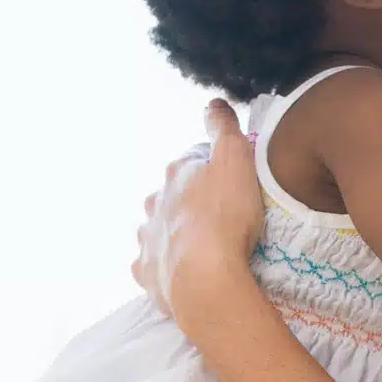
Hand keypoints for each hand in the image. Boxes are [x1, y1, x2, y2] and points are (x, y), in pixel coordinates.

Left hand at [133, 99, 265, 319]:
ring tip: (202, 248)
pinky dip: (165, 265)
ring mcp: (147, 240)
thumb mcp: (235, 159)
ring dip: (175, 233)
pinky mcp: (146, 274)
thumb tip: (212, 103)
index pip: (191, 164)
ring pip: (158, 230)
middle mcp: (154, 203)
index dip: (211, 172)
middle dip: (188, 203)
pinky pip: (153, 265)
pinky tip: (182, 272)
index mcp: (175, 175)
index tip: (231, 184)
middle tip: (218, 218)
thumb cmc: (225, 215)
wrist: (205, 278)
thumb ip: (224, 128)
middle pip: (171, 197)